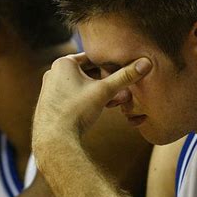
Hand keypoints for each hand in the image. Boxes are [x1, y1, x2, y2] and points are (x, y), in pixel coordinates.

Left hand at [32, 53, 151, 145]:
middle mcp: (53, 72)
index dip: (110, 65)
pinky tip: (99, 109)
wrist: (54, 139)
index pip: (92, 58)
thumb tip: (146, 63)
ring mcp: (49, 88)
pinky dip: (86, 99)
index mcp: (63, 63)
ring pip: (81, 85)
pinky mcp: (50, 102)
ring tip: (114, 102)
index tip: (122, 70)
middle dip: (105, 82)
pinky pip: (73, 95)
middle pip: (87, 72)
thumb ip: (125, 76)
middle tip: (121, 91)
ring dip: (98, 92)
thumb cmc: (77, 111)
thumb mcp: (104, 91)